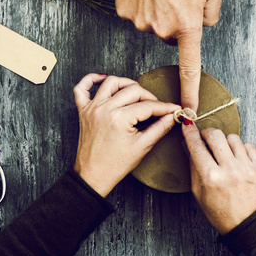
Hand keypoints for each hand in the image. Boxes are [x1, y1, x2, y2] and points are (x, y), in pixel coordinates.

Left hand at [72, 73, 180, 196]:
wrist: (93, 176)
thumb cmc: (115, 165)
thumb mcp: (142, 147)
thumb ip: (160, 128)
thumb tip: (172, 116)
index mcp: (120, 118)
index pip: (148, 106)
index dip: (164, 107)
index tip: (173, 108)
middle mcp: (105, 109)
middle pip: (133, 90)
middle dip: (149, 96)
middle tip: (156, 106)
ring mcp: (92, 108)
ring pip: (111, 82)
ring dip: (126, 83)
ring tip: (135, 92)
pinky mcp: (83, 111)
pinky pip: (82, 88)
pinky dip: (91, 79)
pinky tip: (103, 79)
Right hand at [115, 0, 221, 111]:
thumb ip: (212, 13)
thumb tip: (203, 25)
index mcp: (188, 26)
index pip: (189, 68)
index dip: (190, 92)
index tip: (188, 112)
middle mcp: (163, 29)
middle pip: (171, 35)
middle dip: (176, 21)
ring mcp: (140, 22)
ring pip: (153, 24)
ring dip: (159, 10)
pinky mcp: (125, 12)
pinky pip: (137, 14)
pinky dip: (142, 3)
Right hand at [183, 124, 255, 234]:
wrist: (247, 225)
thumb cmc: (220, 211)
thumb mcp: (198, 193)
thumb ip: (193, 167)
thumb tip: (191, 145)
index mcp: (211, 178)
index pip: (197, 146)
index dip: (190, 133)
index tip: (187, 125)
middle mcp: (230, 171)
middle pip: (216, 135)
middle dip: (207, 133)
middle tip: (206, 138)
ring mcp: (247, 168)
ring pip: (233, 138)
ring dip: (225, 142)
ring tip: (224, 154)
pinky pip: (249, 145)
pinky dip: (241, 149)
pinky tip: (238, 159)